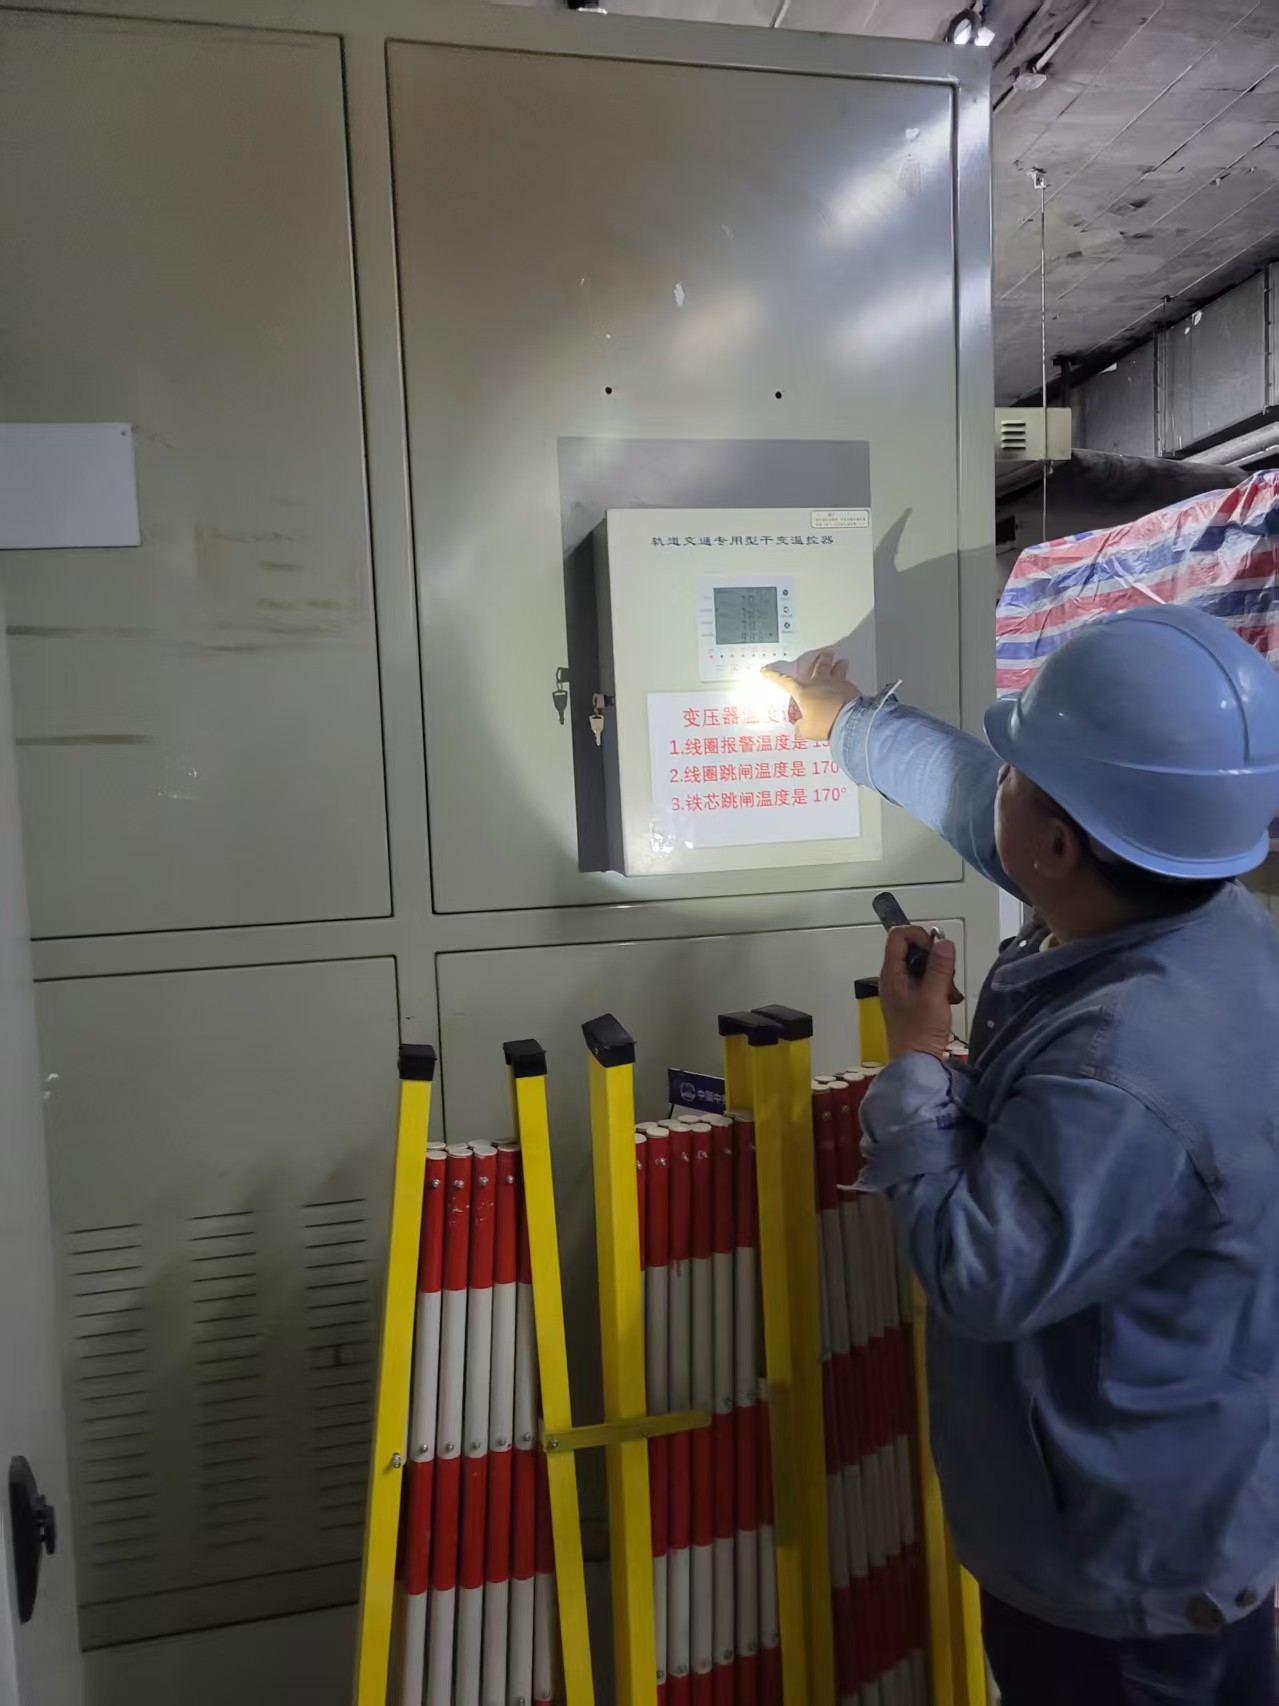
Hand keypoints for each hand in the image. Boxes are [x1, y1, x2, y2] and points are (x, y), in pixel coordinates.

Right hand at [761, 651, 862, 742]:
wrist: (849, 721)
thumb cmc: (824, 723)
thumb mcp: (807, 730)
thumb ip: (801, 727)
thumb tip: (799, 727)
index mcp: (803, 692)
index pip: (784, 682)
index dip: (774, 677)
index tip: (766, 671)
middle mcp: (819, 683)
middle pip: (818, 665)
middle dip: (820, 659)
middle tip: (823, 654)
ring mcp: (836, 683)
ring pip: (836, 668)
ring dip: (837, 664)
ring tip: (840, 661)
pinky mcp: (851, 687)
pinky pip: (847, 681)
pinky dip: (847, 681)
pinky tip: (849, 684)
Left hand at [880, 927, 962, 1061]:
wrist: (916, 1062)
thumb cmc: (921, 1031)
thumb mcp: (934, 996)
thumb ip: (939, 968)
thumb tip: (945, 942)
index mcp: (891, 973)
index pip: (898, 935)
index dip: (919, 935)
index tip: (937, 951)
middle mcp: (893, 977)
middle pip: (912, 949)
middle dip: (934, 957)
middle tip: (947, 976)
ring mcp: (901, 989)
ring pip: (921, 966)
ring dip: (940, 973)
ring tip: (950, 992)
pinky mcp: (910, 999)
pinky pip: (924, 981)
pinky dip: (938, 985)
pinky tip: (948, 1000)